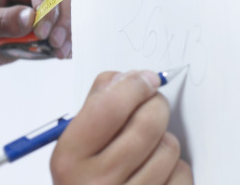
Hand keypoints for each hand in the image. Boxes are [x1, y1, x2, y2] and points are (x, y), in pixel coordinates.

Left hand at [0, 0, 71, 69]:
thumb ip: (1, 20)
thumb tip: (31, 17)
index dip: (47, 5)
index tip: (41, 31)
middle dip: (62, 19)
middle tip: (55, 43)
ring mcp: (39, 7)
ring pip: (67, 12)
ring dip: (68, 32)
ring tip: (60, 52)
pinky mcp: (42, 26)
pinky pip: (62, 30)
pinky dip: (66, 41)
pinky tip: (61, 54)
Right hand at [51, 70, 192, 184]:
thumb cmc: (81, 180)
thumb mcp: (71, 147)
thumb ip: (92, 107)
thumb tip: (125, 78)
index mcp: (69, 159)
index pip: (108, 108)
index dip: (132, 85)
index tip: (143, 78)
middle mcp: (97, 182)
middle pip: (146, 124)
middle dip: (154, 105)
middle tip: (151, 102)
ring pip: (169, 147)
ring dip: (163, 138)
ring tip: (147, 145)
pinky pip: (183, 174)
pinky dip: (175, 166)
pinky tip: (156, 168)